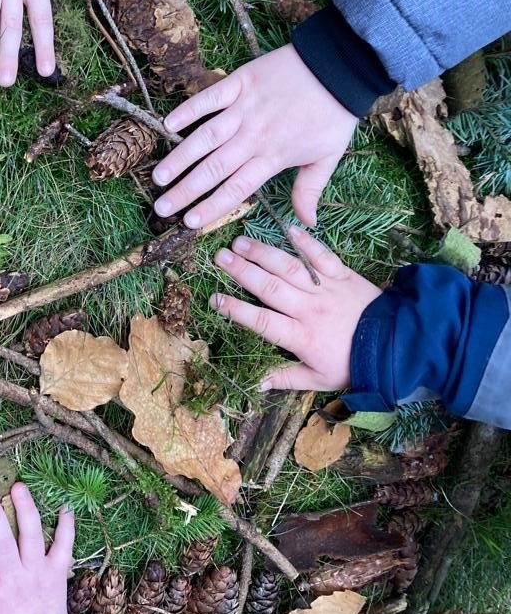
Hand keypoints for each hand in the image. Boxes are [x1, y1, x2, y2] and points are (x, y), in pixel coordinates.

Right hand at [152, 44, 357, 228]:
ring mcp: (244, 108)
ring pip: (205, 137)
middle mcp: (253, 136)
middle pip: (214, 168)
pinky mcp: (240, 83)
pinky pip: (209, 98)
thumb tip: (306, 224)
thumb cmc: (335, 113)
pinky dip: (189, 110)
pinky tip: (167, 124)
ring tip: (159, 176)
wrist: (341, 66)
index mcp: (273, 156)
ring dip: (180, 157)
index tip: (190, 223)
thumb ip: (310, 190)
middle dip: (185, 191)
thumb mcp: (328, 156)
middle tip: (162, 208)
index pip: (236, 188)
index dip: (212, 206)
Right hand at [210, 227, 381, 390]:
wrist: (398, 345)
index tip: (214, 298)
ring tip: (240, 242)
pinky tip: (288, 229)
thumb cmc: (355, 364)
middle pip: (270, 287)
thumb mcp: (320, 379)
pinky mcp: (343, 275)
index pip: (261, 320)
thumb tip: (257, 384)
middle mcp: (309, 309)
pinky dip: (306, 241)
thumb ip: (287, 379)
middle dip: (242, 270)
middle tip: (220, 256)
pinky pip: (322, 255)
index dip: (236, 309)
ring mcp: (326, 289)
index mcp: (301, 336)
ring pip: (290, 267)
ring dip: (264, 253)